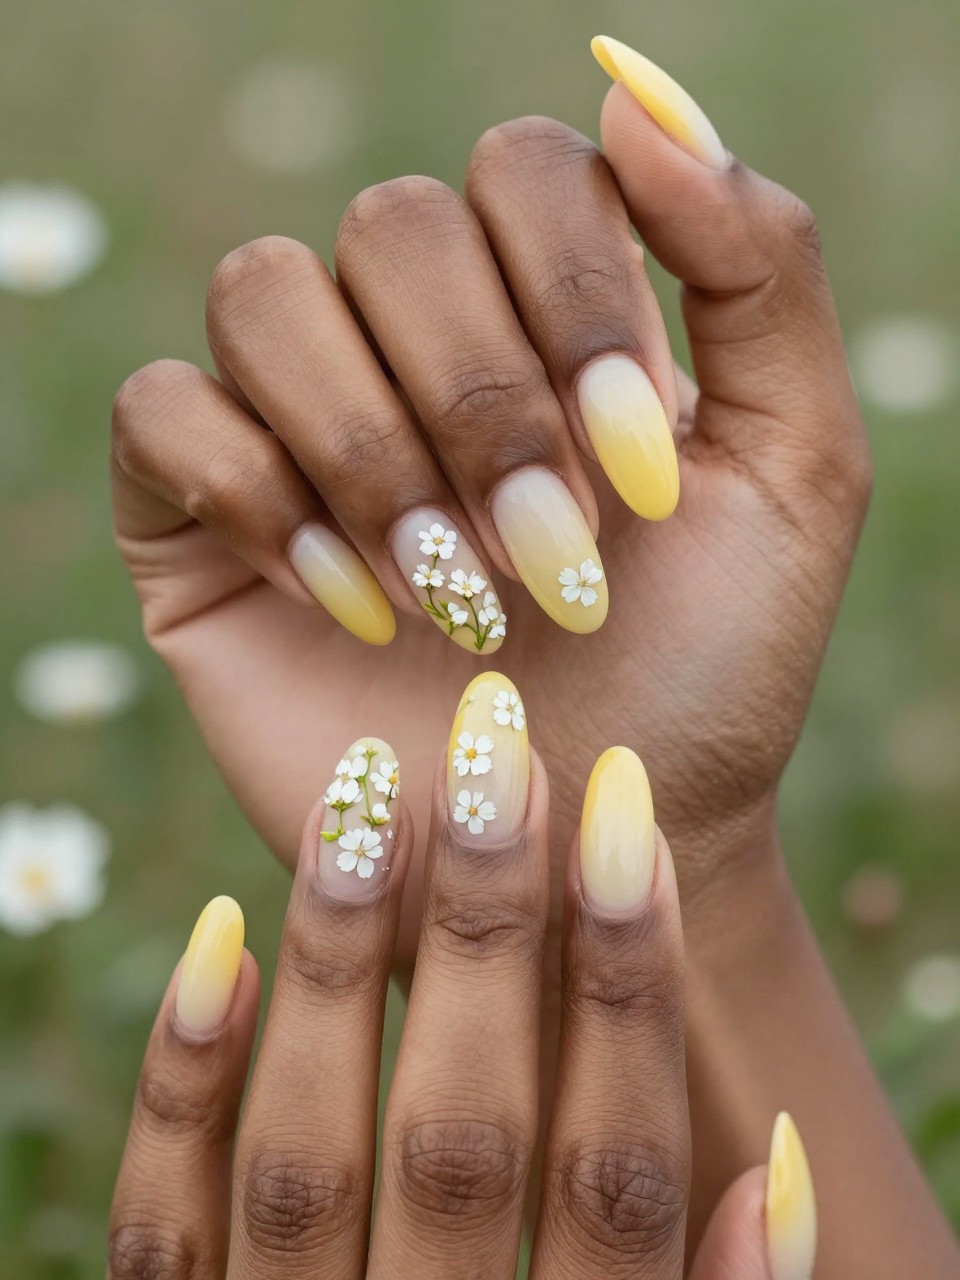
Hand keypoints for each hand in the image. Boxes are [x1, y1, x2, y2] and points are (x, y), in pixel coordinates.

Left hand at [108, 725, 813, 1277]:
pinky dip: (184, 1083)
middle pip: (464, 1140)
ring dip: (342, 970)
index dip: (629, 988)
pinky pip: (161, 1227)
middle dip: (488, 934)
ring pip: (307, 1160)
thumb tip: (789, 1168)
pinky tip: (221, 935)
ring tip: (368, 800)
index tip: (626, 813)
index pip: (616, 1178)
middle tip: (493, 752)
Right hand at [111, 38, 869, 924]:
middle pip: (393, 227)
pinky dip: (261, 498)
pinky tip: (356, 608)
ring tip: (456, 599)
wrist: (601, 833)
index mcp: (543, 309)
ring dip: (378, 454)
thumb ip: (760, 267)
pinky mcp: (193, 515)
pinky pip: (162, 415)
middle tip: (556, 564)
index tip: (643, 469)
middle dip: (487, 404)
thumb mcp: (797, 468)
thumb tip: (627, 94)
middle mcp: (408, 343)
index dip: (579, 299)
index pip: (521, 172)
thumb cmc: (709, 666)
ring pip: (266, 297)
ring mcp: (292, 421)